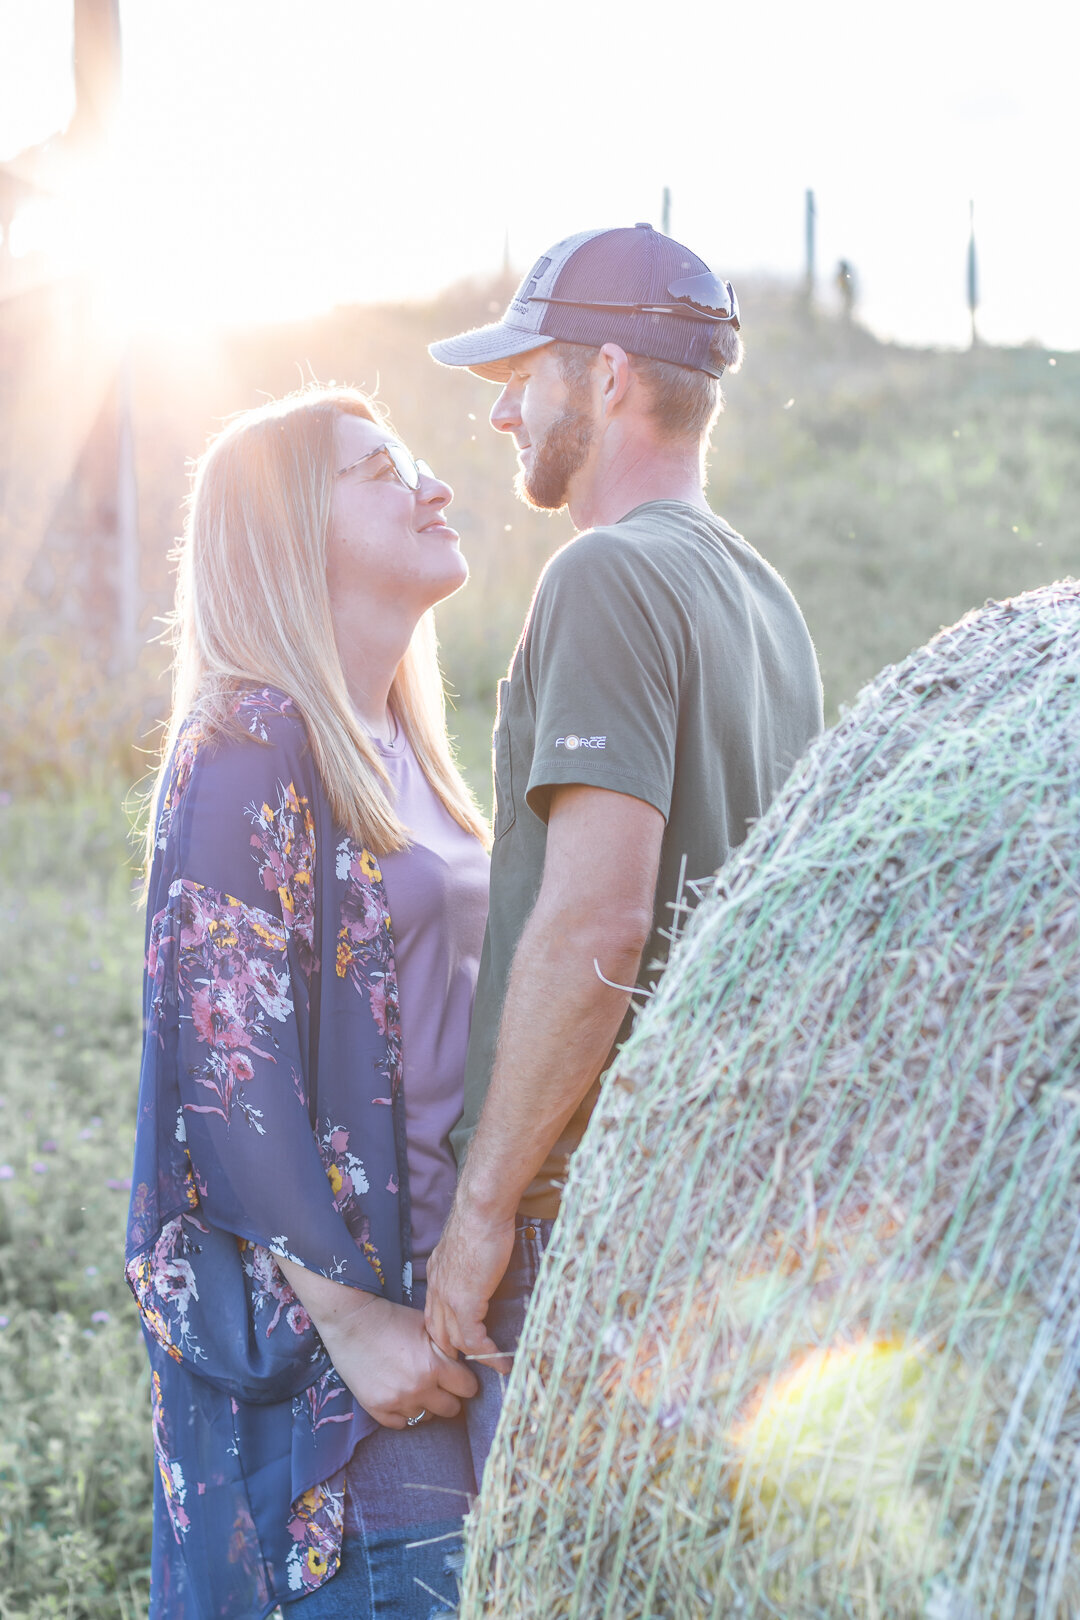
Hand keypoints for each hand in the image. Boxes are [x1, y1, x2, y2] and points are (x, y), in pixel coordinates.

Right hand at [319, 1294, 477, 1429]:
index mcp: (434, 1365)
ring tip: (416, 1385)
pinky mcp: (376, 1409)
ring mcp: (396, 1401)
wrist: (351, 1321)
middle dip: (449, 1396)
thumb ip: (448, 1347)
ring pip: (426, 1417)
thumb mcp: (427, 1326)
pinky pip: (402, 1424)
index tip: (459, 1377)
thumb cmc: (391, 1318)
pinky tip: (400, 1394)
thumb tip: (466, 1361)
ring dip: (426, 1404)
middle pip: (452, 1409)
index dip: (466, 1381)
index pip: (468, 1388)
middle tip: (439, 1383)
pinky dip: (404, 1412)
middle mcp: (418, 1388)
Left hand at [425, 1202, 515, 1369]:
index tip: (459, 1342)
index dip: (445, 1330)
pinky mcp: (465, 1304)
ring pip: (454, 1341)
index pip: (434, 1312)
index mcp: (436, 1274)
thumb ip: (471, 1261)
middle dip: (451, 1352)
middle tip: (470, 1365)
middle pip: (437, 1332)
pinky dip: (487, 1354)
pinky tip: (501, 1362)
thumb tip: (486, 1267)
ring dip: (472, 1358)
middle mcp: (437, 1288)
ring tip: (492, 1367)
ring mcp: (448, 1299)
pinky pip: (473, 1341)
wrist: (481, 1209)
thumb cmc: (482, 1217)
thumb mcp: (469, 1244)